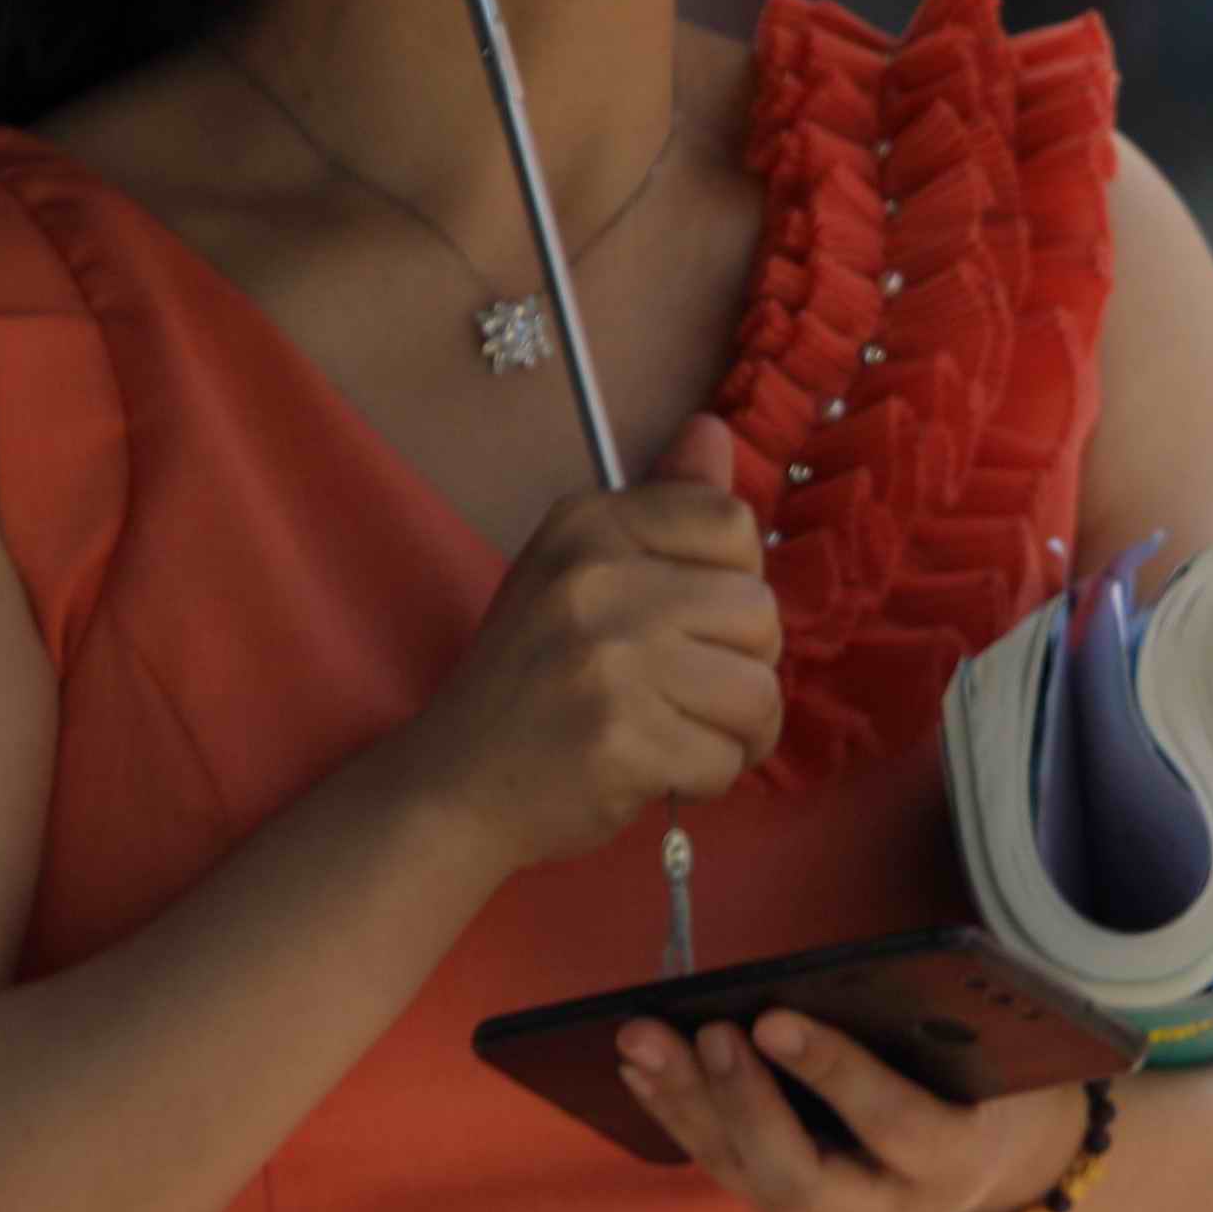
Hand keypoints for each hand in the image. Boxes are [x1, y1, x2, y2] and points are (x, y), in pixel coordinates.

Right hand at [398, 413, 783, 871]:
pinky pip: (727, 758)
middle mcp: (598, 578)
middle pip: (758, 612)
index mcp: (588, 524)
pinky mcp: (621, 738)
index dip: (734, 584)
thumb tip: (713, 428)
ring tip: (681, 734)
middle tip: (685, 694)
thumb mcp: (578, 570)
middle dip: (743, 667)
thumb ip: (660, 505)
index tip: (693, 620)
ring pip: (757, 690)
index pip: (731, 524)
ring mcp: (609, 659)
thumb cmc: (529, 677)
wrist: (453, 783)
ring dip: (736, 730)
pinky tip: (658, 771)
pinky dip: (706, 778)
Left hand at [619, 1004, 1090, 1211]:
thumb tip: (840, 975)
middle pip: (800, 1177)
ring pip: (749, 1178)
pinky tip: (639, 1068)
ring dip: (688, 1106)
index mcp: (953, 1159)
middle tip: (701, 1032)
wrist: (999, 1165)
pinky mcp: (792, 1208)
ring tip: (642, 1041)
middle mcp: (889, 1207)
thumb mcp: (995, 1055)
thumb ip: (938, 1029)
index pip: (891, 1121)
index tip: (770, 1019)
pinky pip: (726, 1167)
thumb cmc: (994, 1082)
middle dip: (742, 1103)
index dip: (831, 1073)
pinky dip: (678, 1115)